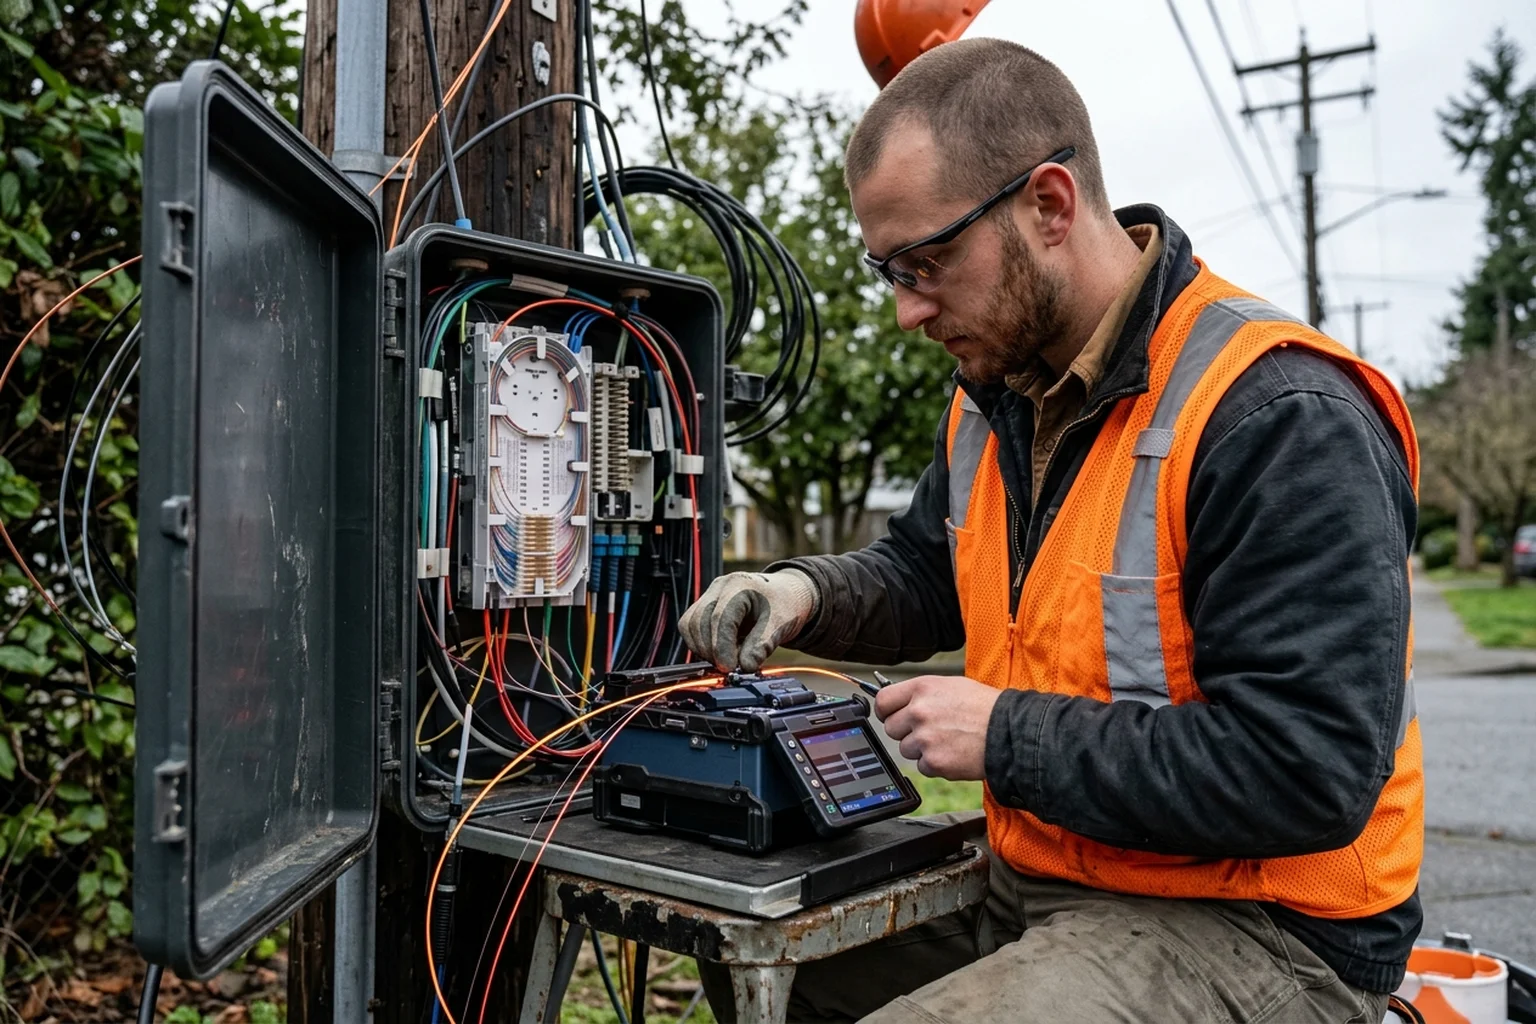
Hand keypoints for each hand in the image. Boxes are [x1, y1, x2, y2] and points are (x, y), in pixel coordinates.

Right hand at [678, 570, 817, 671]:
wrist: (785, 595)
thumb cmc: (784, 605)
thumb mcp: (781, 624)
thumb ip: (762, 645)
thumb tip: (745, 667)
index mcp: (739, 585)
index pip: (720, 617)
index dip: (721, 646)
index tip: (728, 668)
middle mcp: (719, 587)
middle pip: (700, 622)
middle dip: (711, 651)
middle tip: (730, 668)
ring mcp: (709, 596)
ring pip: (690, 625)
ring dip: (703, 649)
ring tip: (727, 660)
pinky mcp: (704, 607)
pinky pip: (690, 628)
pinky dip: (701, 645)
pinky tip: (721, 652)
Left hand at [875, 675, 1000, 780]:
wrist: (1009, 732)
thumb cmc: (985, 708)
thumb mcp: (951, 686)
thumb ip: (923, 694)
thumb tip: (900, 702)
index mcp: (922, 688)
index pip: (883, 701)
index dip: (886, 711)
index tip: (892, 716)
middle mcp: (919, 712)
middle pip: (890, 728)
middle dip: (906, 732)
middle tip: (929, 730)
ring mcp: (925, 738)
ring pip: (906, 749)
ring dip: (922, 749)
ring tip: (947, 741)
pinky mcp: (934, 762)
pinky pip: (922, 767)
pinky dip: (936, 764)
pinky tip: (954, 753)